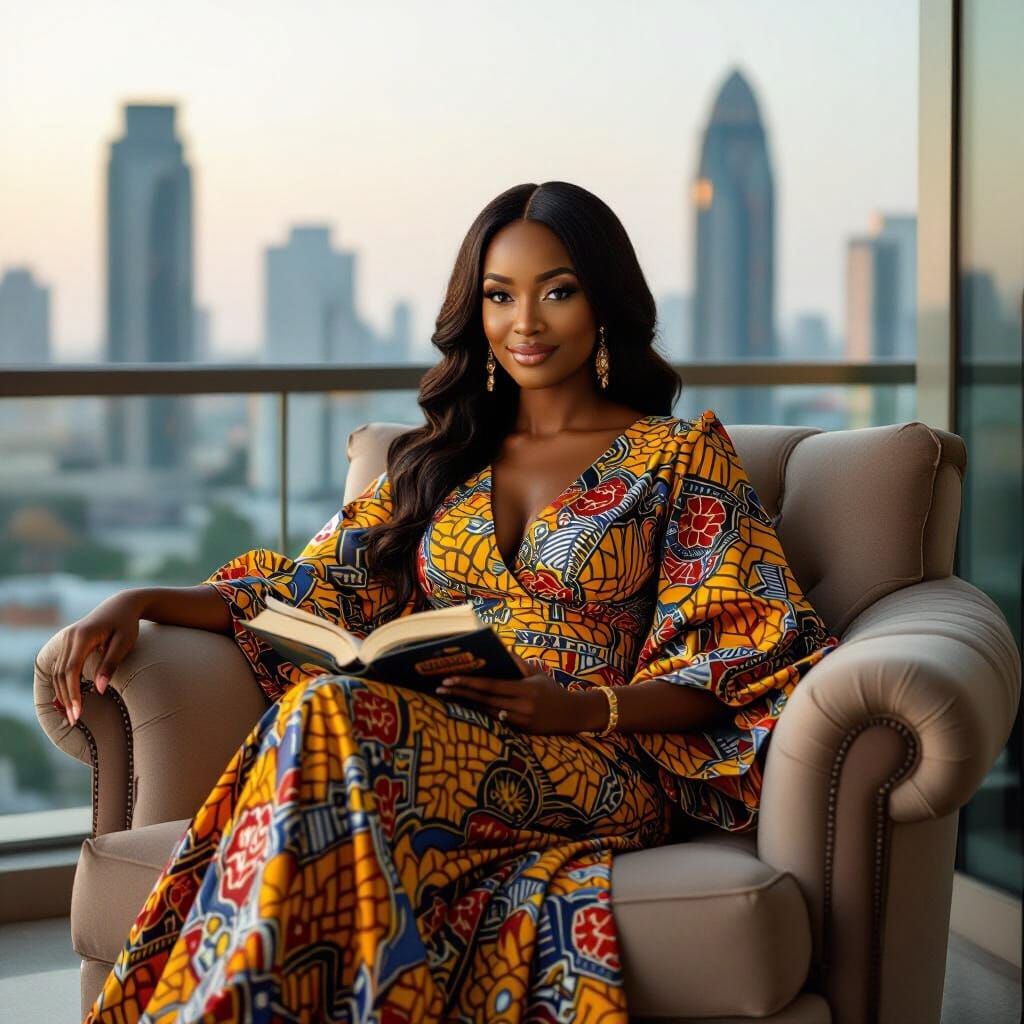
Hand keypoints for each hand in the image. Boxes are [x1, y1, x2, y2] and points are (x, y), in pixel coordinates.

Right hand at [51, 590, 145, 725]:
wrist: (122, 604)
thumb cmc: (127, 624)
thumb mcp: (124, 643)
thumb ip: (111, 665)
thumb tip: (99, 690)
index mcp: (83, 636)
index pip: (72, 670)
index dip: (73, 693)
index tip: (78, 712)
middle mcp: (70, 637)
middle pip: (61, 673)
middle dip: (67, 697)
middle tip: (74, 719)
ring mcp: (67, 639)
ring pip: (57, 671)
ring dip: (62, 692)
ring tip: (71, 713)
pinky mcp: (68, 642)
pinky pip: (60, 666)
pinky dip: (62, 683)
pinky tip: (67, 698)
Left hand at [434, 652, 579, 734]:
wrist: (572, 714)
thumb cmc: (552, 689)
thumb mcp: (537, 673)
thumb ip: (518, 663)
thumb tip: (500, 650)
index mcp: (525, 690)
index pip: (492, 685)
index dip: (469, 683)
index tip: (450, 679)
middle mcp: (522, 707)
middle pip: (485, 700)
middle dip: (461, 693)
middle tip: (440, 688)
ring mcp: (521, 722)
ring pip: (487, 712)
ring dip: (467, 704)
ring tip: (447, 696)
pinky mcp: (521, 733)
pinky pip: (496, 722)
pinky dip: (480, 714)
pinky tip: (466, 708)